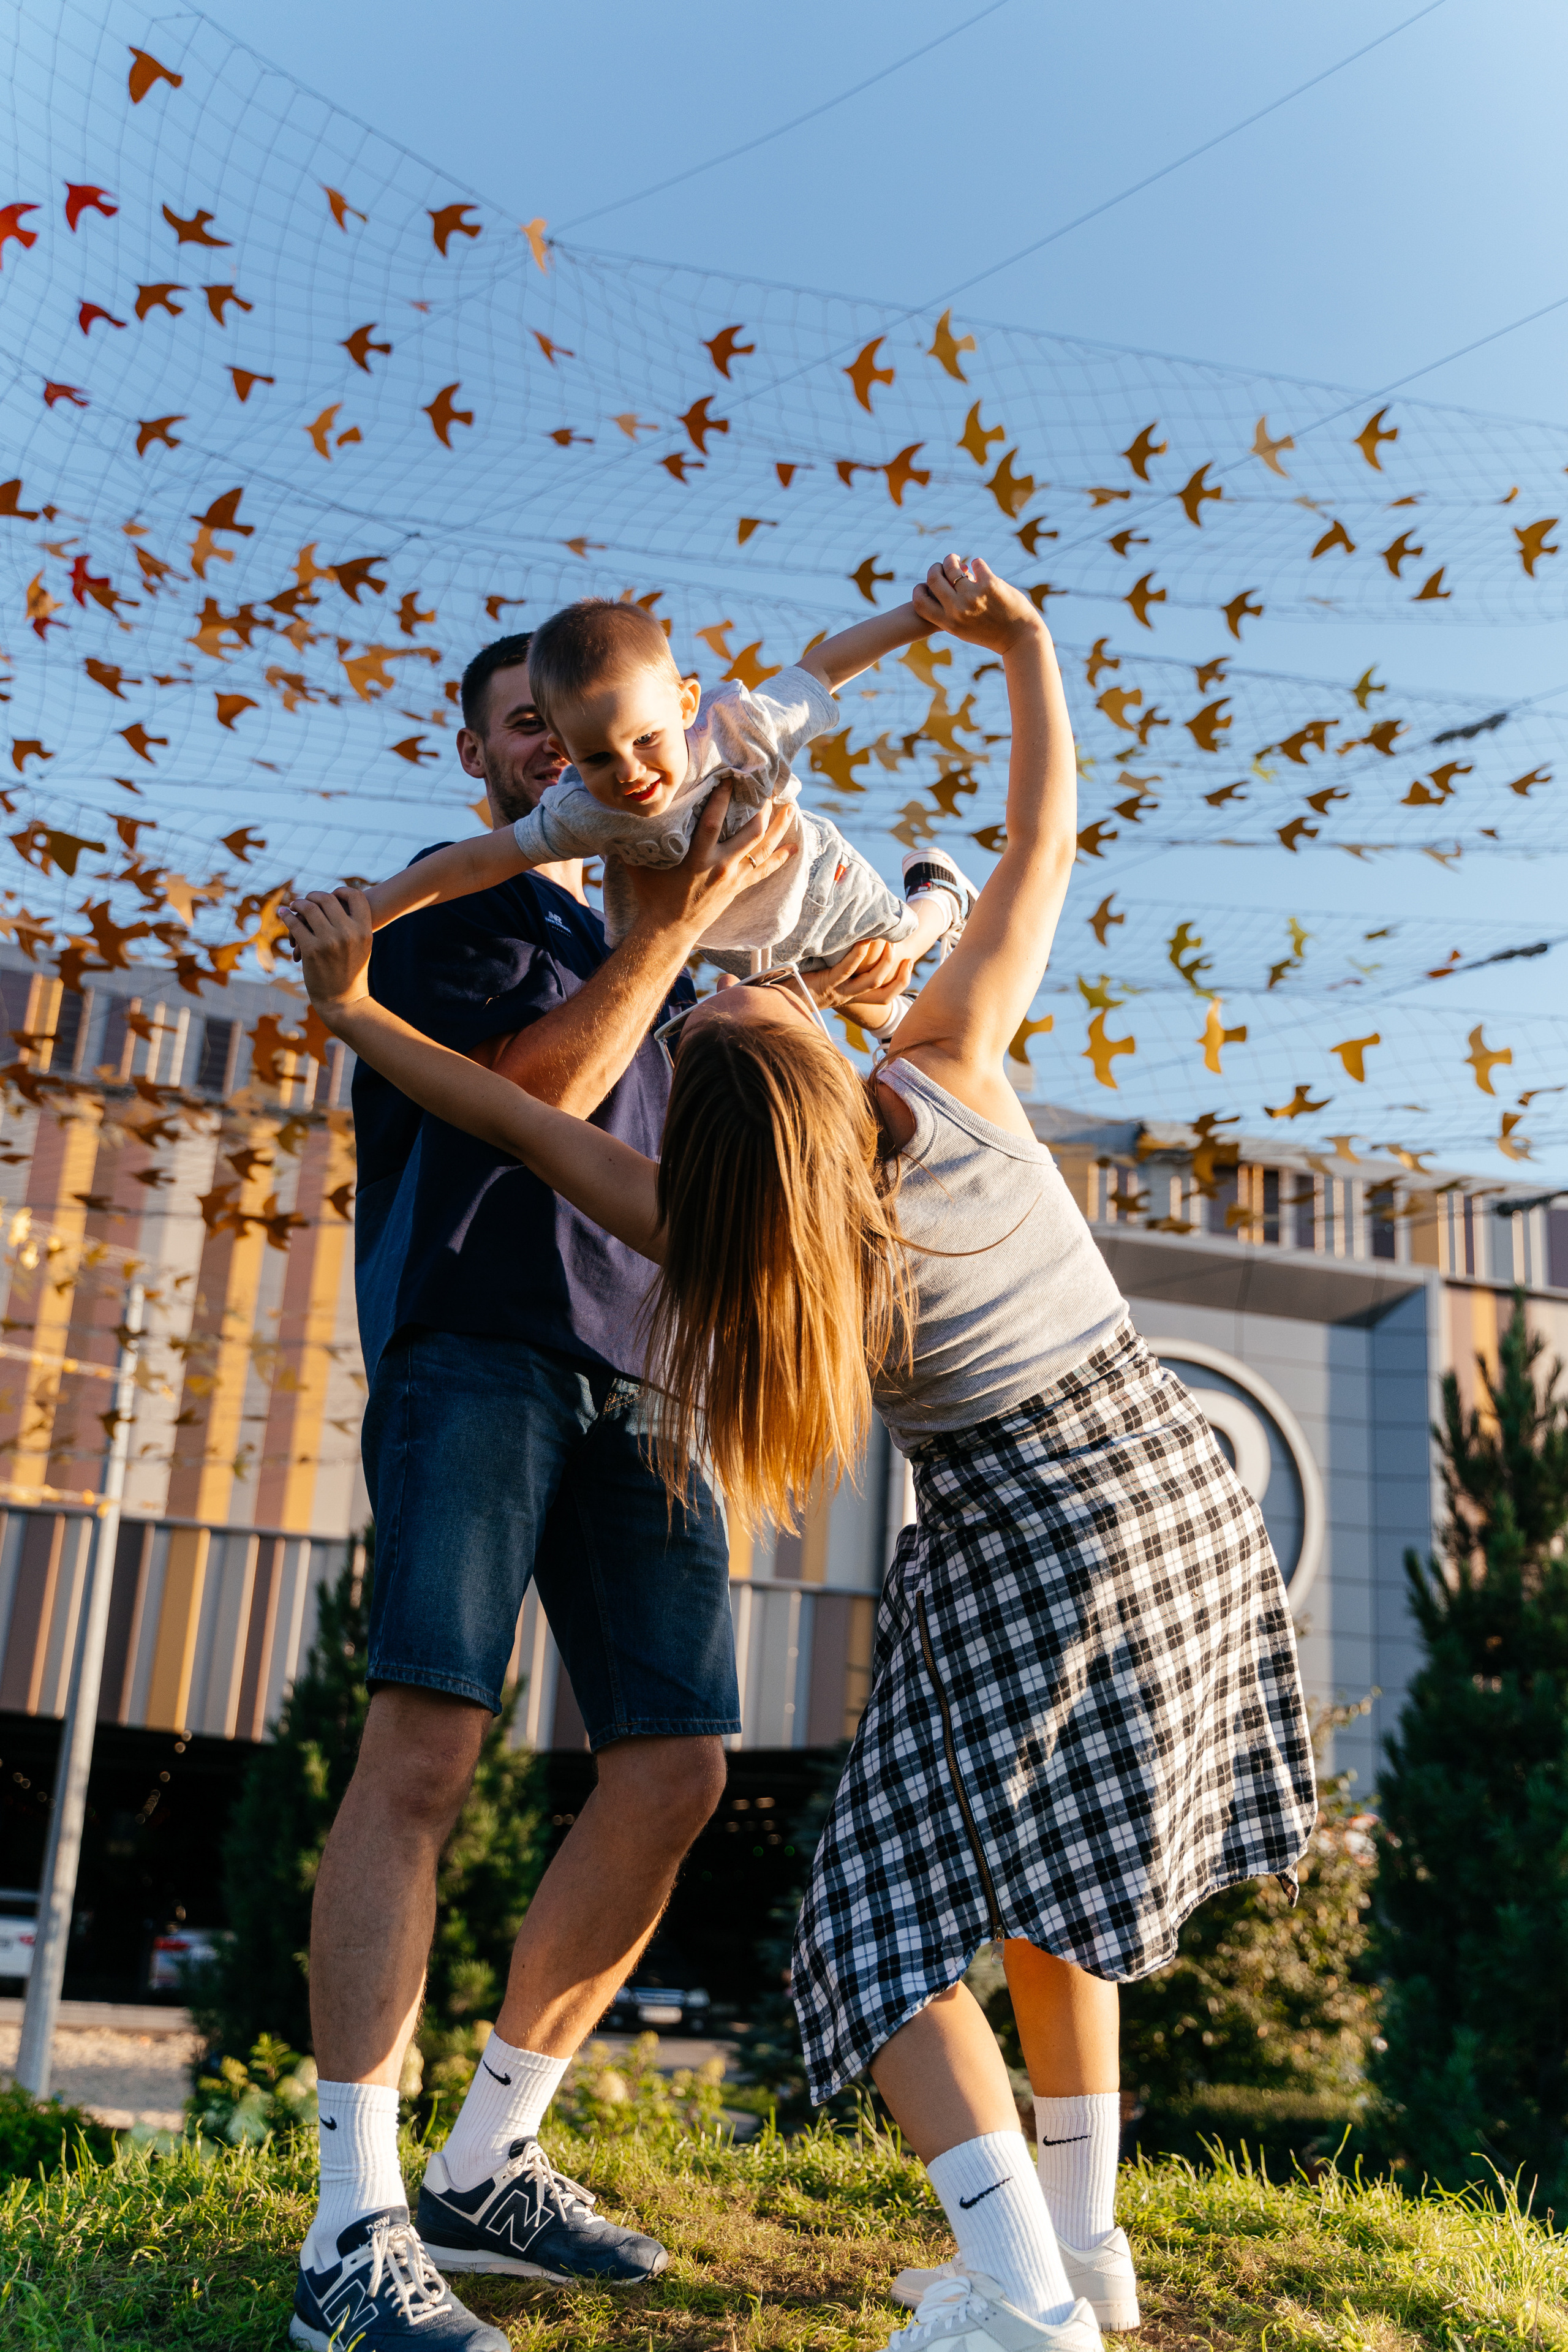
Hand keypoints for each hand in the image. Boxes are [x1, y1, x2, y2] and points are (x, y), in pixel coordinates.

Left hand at [278, 887, 374, 1027]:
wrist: (344, 1001)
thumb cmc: (352, 973)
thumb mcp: (362, 947)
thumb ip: (355, 926)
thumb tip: (340, 902)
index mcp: (364, 931)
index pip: (355, 896)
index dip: (342, 891)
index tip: (332, 893)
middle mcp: (349, 933)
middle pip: (328, 899)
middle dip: (314, 895)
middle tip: (307, 899)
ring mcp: (330, 941)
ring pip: (309, 908)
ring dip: (298, 903)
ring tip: (294, 905)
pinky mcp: (312, 951)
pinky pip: (295, 925)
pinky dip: (288, 917)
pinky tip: (285, 914)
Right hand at [620, 785, 797, 939]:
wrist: (668, 930)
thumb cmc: (652, 895)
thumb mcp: (641, 864)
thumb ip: (640, 837)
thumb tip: (628, 812)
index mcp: (697, 858)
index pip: (713, 822)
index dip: (722, 798)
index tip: (730, 778)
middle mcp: (720, 866)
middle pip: (751, 833)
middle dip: (763, 810)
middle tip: (769, 789)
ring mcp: (733, 878)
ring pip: (764, 850)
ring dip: (779, 829)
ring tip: (790, 809)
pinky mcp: (738, 888)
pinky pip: (764, 871)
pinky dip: (780, 859)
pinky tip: (793, 848)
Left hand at [805, 938, 914, 1029]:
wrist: (777, 997)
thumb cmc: (799, 981)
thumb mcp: (826, 972)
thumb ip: (841, 962)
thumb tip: (856, 937)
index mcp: (851, 996)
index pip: (885, 996)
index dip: (901, 981)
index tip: (908, 961)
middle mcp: (848, 996)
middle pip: (883, 991)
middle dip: (896, 971)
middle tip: (898, 948)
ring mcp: (838, 991)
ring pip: (871, 982)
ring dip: (883, 962)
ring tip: (887, 942)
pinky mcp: (826, 984)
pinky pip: (846, 970)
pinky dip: (857, 955)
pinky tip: (863, 941)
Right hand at [912, 554, 1043, 654]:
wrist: (1020, 637)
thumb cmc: (991, 634)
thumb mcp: (964, 630)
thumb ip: (950, 613)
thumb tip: (941, 587)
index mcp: (949, 623)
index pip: (920, 602)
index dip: (919, 589)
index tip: (926, 583)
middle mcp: (958, 610)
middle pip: (934, 578)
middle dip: (936, 567)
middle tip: (943, 565)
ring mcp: (974, 596)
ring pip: (953, 566)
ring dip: (953, 559)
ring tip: (957, 559)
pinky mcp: (990, 584)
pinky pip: (977, 563)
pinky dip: (977, 563)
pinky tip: (979, 566)